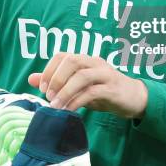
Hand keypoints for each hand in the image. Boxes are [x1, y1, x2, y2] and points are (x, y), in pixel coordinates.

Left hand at [28, 53, 147, 118]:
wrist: (134, 98)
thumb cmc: (104, 91)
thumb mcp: (78, 87)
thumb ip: (58, 82)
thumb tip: (32, 79)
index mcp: (86, 60)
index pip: (63, 55)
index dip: (49, 70)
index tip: (42, 88)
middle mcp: (95, 63)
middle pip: (72, 60)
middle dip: (56, 78)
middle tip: (48, 95)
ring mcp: (105, 74)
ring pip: (82, 75)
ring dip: (65, 90)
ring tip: (55, 105)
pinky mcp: (112, 89)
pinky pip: (93, 91)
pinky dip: (78, 100)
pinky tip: (70, 110)